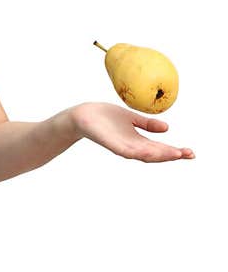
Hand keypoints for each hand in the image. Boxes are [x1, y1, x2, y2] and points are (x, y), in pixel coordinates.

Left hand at [72, 101, 194, 162]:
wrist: (81, 116)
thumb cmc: (104, 117)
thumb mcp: (130, 118)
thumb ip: (146, 124)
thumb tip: (167, 128)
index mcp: (138, 141)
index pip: (160, 148)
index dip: (175, 151)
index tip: (190, 152)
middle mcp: (132, 147)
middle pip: (155, 154)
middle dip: (172, 155)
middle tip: (188, 154)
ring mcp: (122, 147)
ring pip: (144, 155)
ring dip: (160, 155)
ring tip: (175, 153)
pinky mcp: (111, 144)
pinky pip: (126, 151)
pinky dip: (138, 153)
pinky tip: (149, 152)